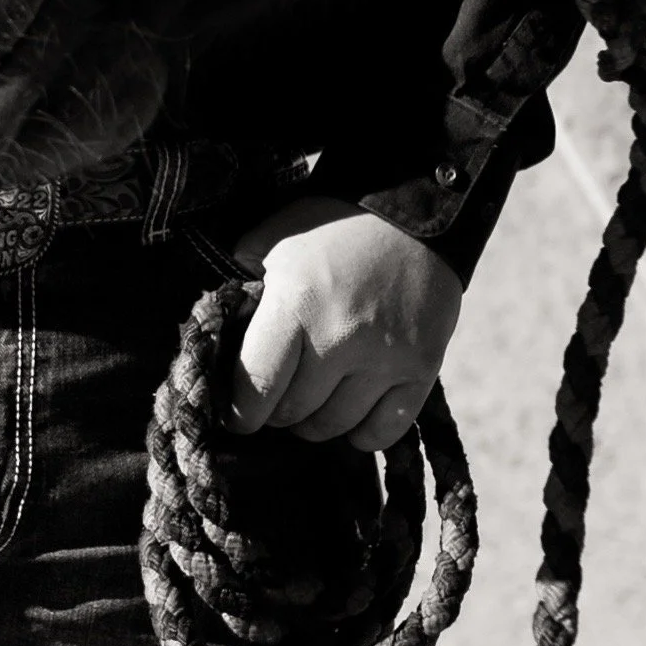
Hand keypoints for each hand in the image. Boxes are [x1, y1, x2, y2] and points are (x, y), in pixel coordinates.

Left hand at [225, 192, 461, 452]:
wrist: (412, 212)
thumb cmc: (332, 226)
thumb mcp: (274, 239)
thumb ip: (245, 286)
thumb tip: (224, 333)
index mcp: (296, 303)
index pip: (256, 386)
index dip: (239, 411)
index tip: (236, 414)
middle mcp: (341, 337)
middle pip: (294, 411)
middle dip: (277, 412)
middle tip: (275, 397)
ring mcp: (386, 356)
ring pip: (336, 426)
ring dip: (315, 423)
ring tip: (309, 403)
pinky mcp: (422, 368)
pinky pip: (384, 430)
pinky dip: (362, 433)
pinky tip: (350, 414)